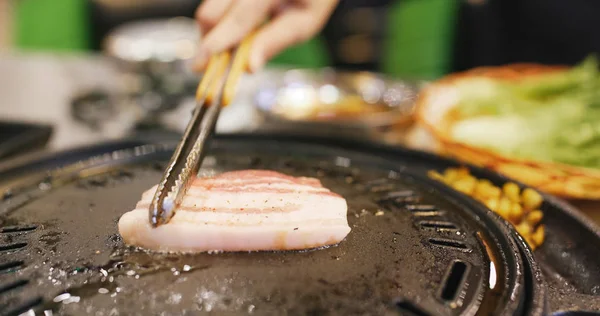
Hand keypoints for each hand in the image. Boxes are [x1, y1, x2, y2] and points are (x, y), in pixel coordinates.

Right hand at [194, 0, 337, 71]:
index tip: (202, 64)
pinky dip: (221, 18)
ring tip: (235, 42)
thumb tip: (249, 66)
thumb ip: (276, 41)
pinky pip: (216, 2)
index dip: (219, 42)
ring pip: (209, 7)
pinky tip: (237, 26)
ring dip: (215, 30)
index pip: (240, 17)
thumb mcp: (305, 21)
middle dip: (211, 42)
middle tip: (221, 64)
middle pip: (211, 11)